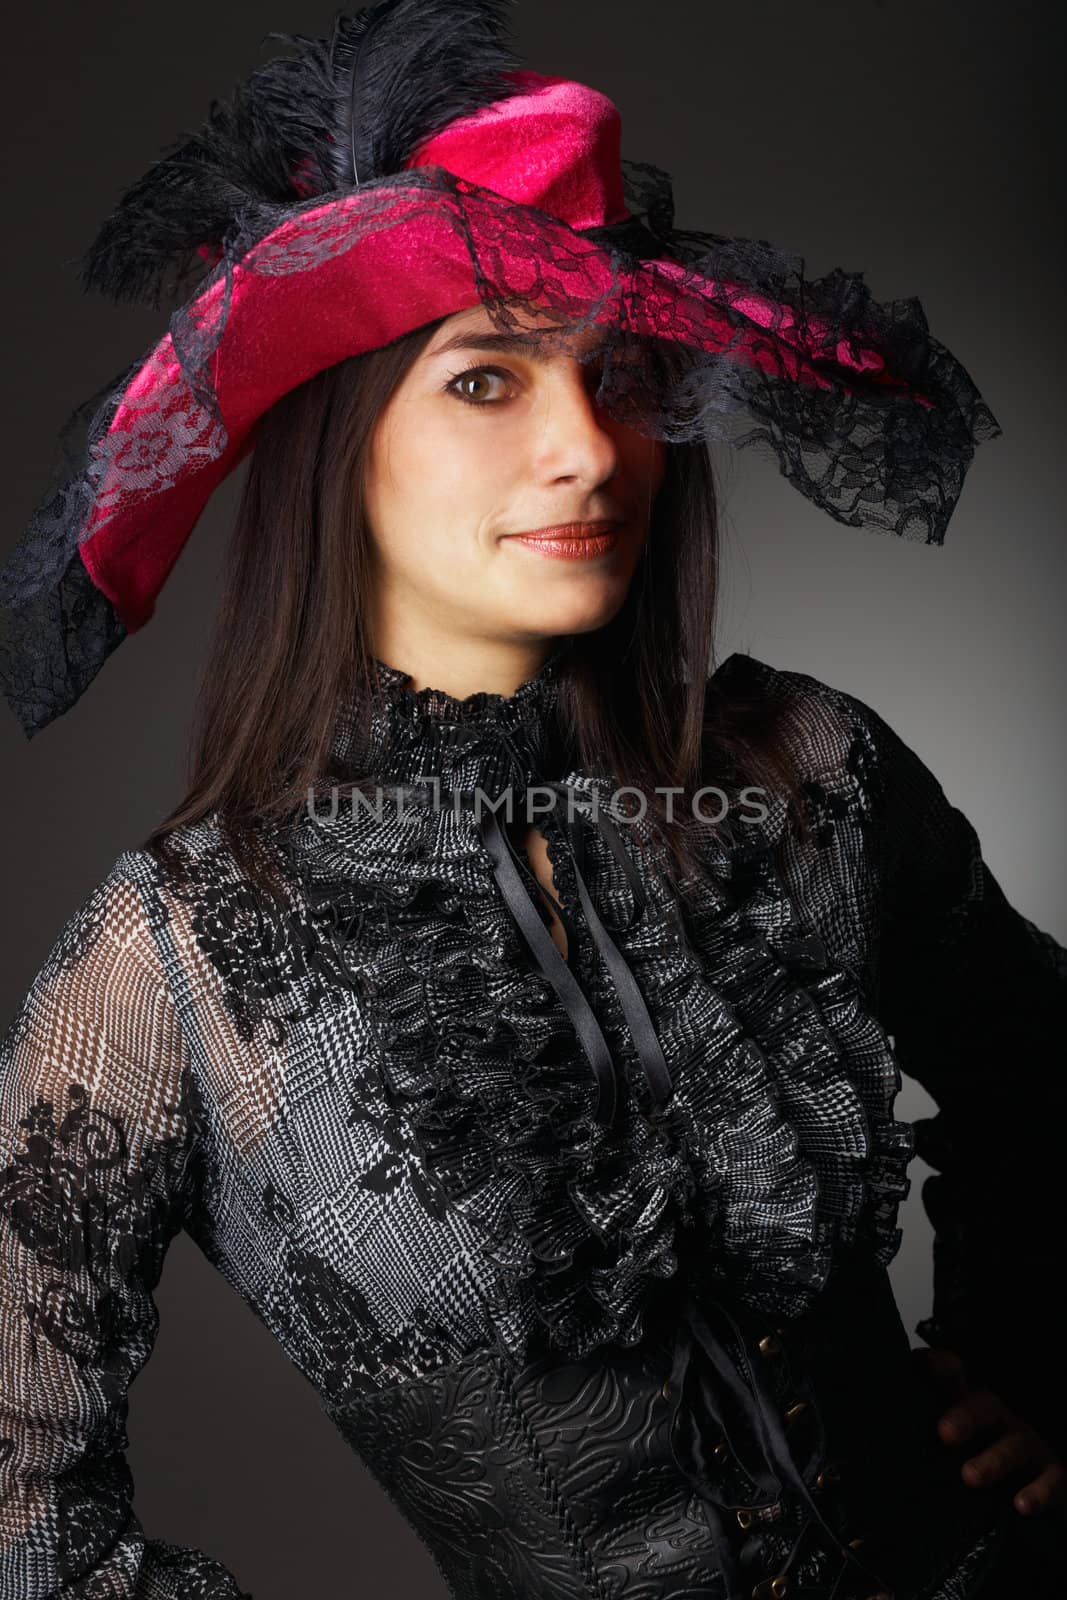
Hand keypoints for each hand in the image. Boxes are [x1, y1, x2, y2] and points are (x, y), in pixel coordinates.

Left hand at [911, 1346, 1066, 1521]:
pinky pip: (1052, 1481)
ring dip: (994, 1460)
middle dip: (965, 1417)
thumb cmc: (982, 1451)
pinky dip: (1038, 1493)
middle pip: (984, 1406)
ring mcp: (1029, 1444)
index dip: (939, 1366)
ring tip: (970, 1477)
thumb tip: (882, 1411)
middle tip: (944, 1433)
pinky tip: (1021, 1504)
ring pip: (1014, 1445)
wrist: (1030, 1482)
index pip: (954, 1375)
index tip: (923, 1366)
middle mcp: (1002, 1417)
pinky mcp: (1054, 1473)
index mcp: (972, 1402)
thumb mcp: (954, 1431)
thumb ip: (923, 1418)